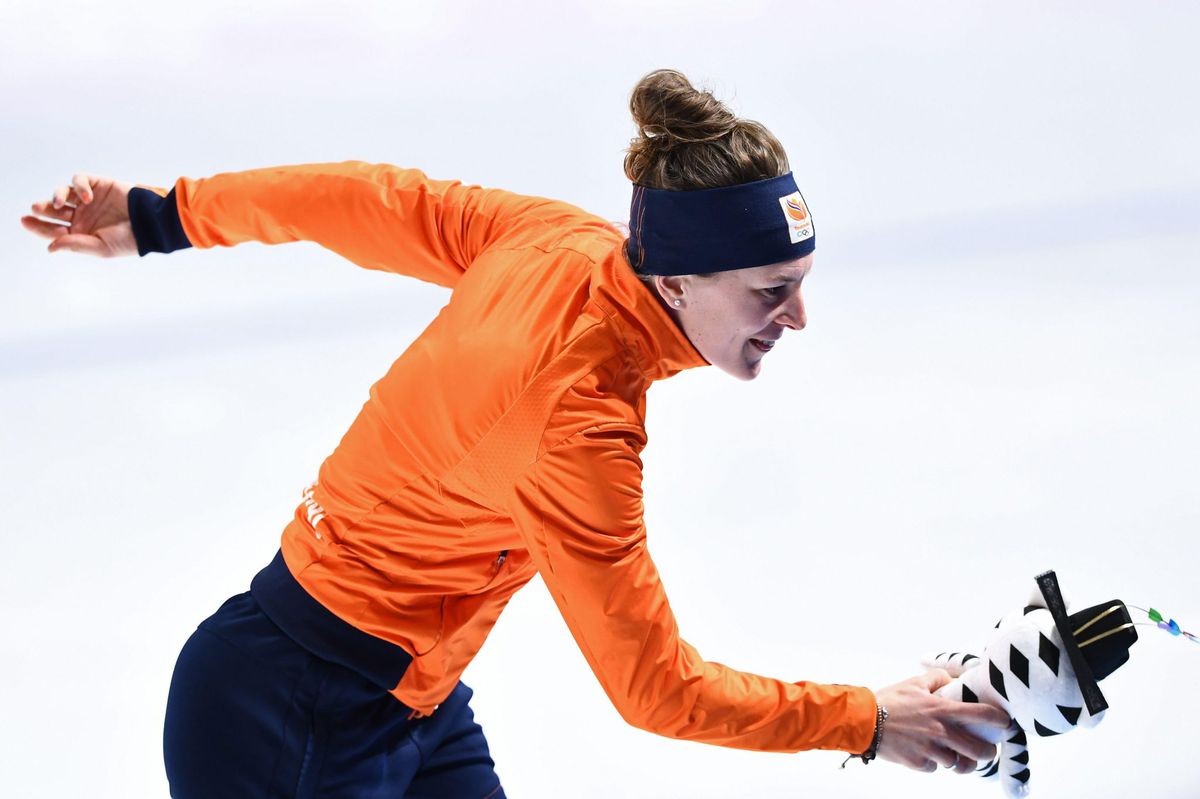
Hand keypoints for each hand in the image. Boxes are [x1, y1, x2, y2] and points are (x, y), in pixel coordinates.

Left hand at [20, 173, 136, 256]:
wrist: (151, 223)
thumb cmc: (129, 241)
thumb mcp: (100, 248)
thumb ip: (75, 245)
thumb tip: (50, 246)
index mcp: (80, 233)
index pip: (52, 229)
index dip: (37, 226)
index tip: (25, 221)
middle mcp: (82, 215)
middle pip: (53, 210)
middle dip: (42, 209)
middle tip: (35, 209)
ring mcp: (89, 199)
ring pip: (63, 193)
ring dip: (56, 196)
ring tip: (58, 204)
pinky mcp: (98, 184)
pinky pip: (79, 180)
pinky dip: (78, 186)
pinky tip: (85, 197)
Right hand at [873, 669, 1010, 774]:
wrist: (863, 721)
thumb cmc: (888, 700)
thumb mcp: (913, 683)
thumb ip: (936, 679)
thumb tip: (951, 680)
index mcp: (942, 710)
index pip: (982, 715)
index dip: (1000, 720)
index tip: (1006, 723)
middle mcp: (941, 732)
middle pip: (980, 751)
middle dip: (987, 752)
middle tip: (986, 750)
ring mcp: (931, 750)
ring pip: (959, 764)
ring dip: (959, 761)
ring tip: (956, 757)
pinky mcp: (919, 764)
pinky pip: (934, 768)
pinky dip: (932, 763)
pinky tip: (925, 753)